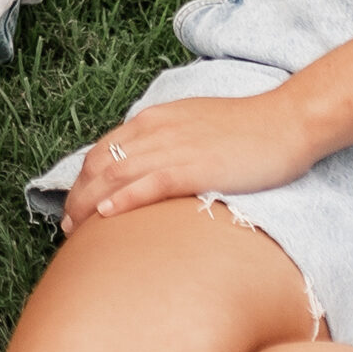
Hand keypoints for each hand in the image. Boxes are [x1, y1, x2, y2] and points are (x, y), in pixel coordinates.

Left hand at [60, 89, 319, 233]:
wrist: (285, 123)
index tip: (74, 205)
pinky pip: (149, 184)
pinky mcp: (195, 168)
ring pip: (115, 176)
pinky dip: (123, 200)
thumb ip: (165, 142)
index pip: (101, 151)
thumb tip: (145, 169)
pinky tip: (106, 216)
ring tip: (75, 231)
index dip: (81, 180)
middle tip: (67, 226)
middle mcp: (155, 130)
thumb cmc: (245, 128)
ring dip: (89, 204)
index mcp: (153, 120)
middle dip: (77, 197)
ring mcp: (174, 148)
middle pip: (99, 165)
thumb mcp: (192, 126)